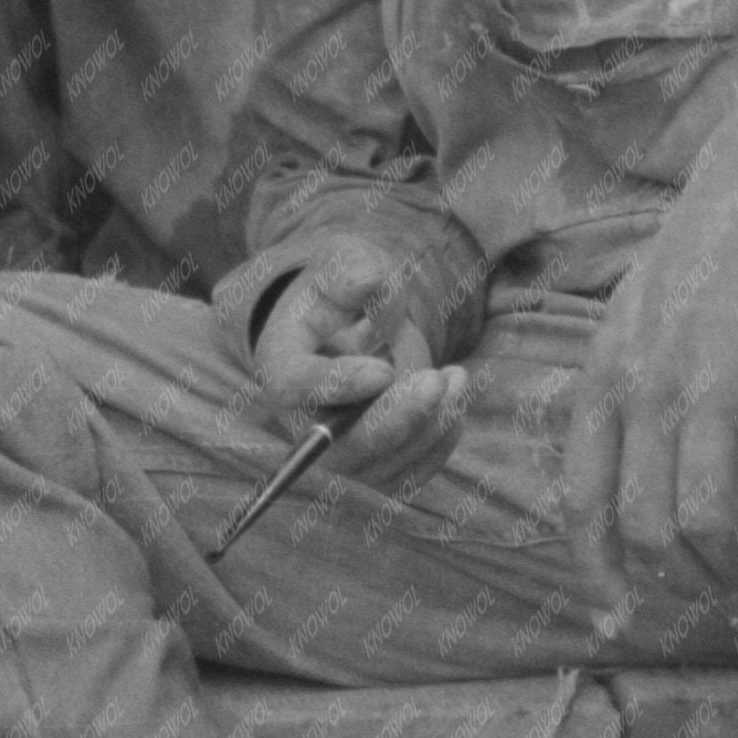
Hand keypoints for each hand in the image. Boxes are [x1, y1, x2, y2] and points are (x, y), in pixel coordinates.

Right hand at [250, 235, 467, 492]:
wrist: (352, 325)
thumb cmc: (342, 291)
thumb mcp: (342, 263)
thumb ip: (353, 271)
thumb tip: (373, 281)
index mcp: (281, 364)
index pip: (295, 388)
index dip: (338, 385)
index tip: (383, 371)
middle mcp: (304, 421)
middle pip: (343, 447)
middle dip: (396, 419)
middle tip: (436, 380)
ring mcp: (340, 452)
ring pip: (385, 466)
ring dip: (430, 426)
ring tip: (455, 377)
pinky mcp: (376, 467)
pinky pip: (411, 474)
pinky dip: (441, 440)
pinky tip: (456, 399)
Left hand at [564, 35, 737, 613]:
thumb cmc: (719, 251)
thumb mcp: (641, 315)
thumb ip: (631, 390)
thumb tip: (638, 474)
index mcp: (608, 375)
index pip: (583, 500)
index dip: (598, 572)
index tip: (617, 618)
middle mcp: (649, 387)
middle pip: (650, 531)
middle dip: (692, 582)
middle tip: (735, 591)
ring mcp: (713, 383)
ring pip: (708, 526)